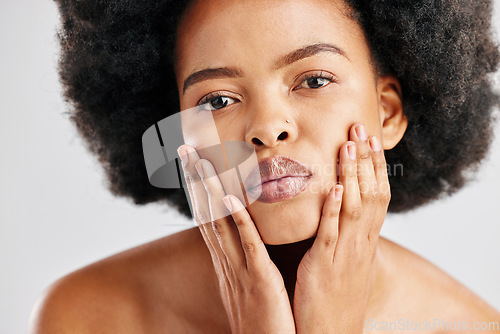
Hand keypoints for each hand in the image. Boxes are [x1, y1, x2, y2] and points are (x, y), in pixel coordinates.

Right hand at [177, 144, 295, 333]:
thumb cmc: (265, 321)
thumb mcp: (251, 286)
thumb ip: (247, 261)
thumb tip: (245, 241)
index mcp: (227, 262)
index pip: (210, 218)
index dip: (200, 190)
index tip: (193, 164)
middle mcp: (227, 262)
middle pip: (207, 213)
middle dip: (195, 181)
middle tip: (185, 150)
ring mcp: (239, 270)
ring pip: (220, 222)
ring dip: (209, 190)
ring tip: (199, 161)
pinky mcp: (258, 279)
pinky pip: (247, 245)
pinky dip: (238, 220)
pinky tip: (230, 198)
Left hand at [293, 123, 390, 332]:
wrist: (332, 331)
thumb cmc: (336, 294)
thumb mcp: (347, 259)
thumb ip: (346, 233)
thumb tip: (342, 207)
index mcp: (364, 240)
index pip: (376, 195)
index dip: (374, 166)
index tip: (369, 138)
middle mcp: (360, 243)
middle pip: (370, 194)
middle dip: (366, 160)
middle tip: (360, 127)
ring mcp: (344, 253)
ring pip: (354, 208)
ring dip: (353, 176)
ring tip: (349, 146)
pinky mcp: (324, 265)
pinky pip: (332, 235)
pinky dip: (336, 211)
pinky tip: (337, 189)